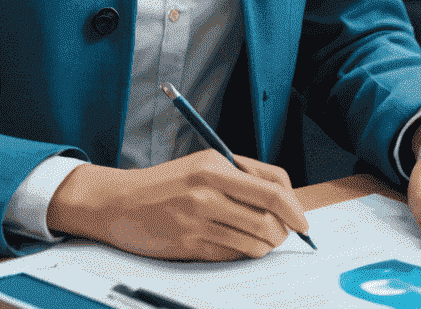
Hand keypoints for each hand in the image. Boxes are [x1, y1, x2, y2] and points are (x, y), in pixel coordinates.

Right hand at [44, 150, 310, 260]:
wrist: (119, 203)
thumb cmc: (165, 183)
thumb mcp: (202, 164)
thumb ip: (240, 176)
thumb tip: (283, 197)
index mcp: (214, 166)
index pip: (272, 188)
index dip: (295, 207)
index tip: (301, 219)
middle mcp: (208, 192)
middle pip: (271, 217)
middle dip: (286, 231)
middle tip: (285, 233)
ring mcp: (199, 221)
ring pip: (256, 242)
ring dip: (266, 245)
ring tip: (259, 239)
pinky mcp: (191, 246)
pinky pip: (234, 255)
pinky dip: (243, 253)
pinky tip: (235, 244)